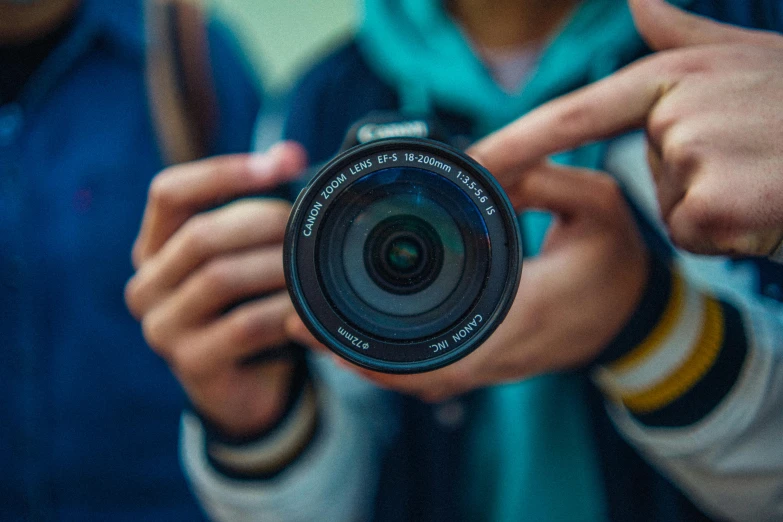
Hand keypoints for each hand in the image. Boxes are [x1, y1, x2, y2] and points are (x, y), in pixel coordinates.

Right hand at [125, 142, 307, 437]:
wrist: (247, 386)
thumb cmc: (249, 307)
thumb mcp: (246, 257)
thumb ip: (257, 212)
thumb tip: (291, 154)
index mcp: (154, 247)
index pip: (170, 192)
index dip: (224, 171)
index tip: (284, 160)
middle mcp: (147, 285)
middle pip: (200, 234)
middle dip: (262, 222)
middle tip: (307, 225)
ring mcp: (163, 328)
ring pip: (219, 278)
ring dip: (276, 266)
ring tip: (313, 265)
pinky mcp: (191, 364)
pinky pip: (244, 325)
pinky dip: (283, 310)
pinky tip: (308, 308)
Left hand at [289, 164, 648, 401]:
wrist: (639, 316)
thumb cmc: (618, 263)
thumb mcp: (594, 205)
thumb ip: (539, 177)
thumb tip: (480, 161)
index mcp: (520, 314)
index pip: (437, 343)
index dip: (374, 343)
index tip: (322, 321)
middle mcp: (499, 352)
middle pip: (411, 373)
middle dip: (349, 355)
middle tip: (297, 323)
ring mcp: (494, 365)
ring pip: (416, 380)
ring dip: (364, 363)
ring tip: (315, 332)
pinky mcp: (491, 363)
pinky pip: (431, 374)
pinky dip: (391, 365)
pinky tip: (360, 343)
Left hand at [470, 0, 782, 256]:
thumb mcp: (750, 59)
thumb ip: (685, 36)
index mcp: (675, 75)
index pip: (575, 112)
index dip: (518, 140)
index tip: (472, 163)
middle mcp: (676, 109)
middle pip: (647, 170)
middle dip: (694, 174)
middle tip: (759, 156)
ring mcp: (695, 153)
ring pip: (674, 206)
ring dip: (719, 203)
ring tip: (771, 175)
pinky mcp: (716, 202)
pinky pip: (697, 234)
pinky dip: (732, 232)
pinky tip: (770, 207)